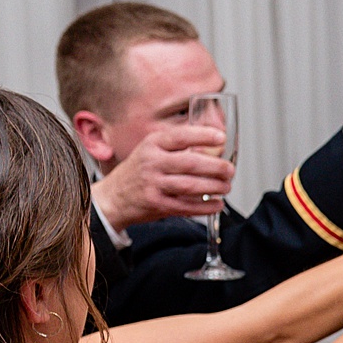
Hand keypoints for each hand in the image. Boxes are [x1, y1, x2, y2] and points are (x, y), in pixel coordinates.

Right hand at [92, 122, 235, 235]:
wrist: (112, 198)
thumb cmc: (138, 171)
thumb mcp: (151, 149)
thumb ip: (177, 145)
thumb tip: (212, 140)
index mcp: (152, 144)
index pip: (180, 136)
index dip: (203, 135)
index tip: (221, 137)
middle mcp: (152, 163)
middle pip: (190, 163)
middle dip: (215, 167)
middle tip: (230, 169)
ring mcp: (153, 185)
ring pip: (189, 186)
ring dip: (213, 187)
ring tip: (226, 186)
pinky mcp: (156, 204)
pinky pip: (185, 206)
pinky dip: (204, 206)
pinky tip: (216, 204)